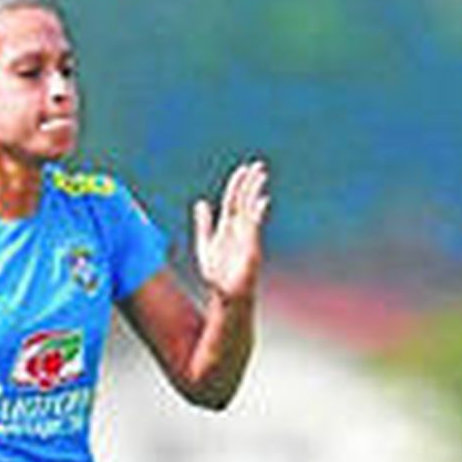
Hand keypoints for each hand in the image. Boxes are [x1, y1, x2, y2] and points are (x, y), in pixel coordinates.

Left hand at [193, 158, 270, 305]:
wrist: (226, 296)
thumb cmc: (217, 275)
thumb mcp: (205, 245)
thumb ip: (203, 224)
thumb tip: (200, 202)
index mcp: (226, 228)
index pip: (233, 201)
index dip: (237, 185)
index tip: (243, 169)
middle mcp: (238, 230)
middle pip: (244, 201)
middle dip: (250, 183)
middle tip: (258, 165)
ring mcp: (246, 238)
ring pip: (251, 210)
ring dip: (255, 193)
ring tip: (261, 175)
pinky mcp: (251, 248)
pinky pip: (254, 229)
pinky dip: (258, 215)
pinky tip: (261, 202)